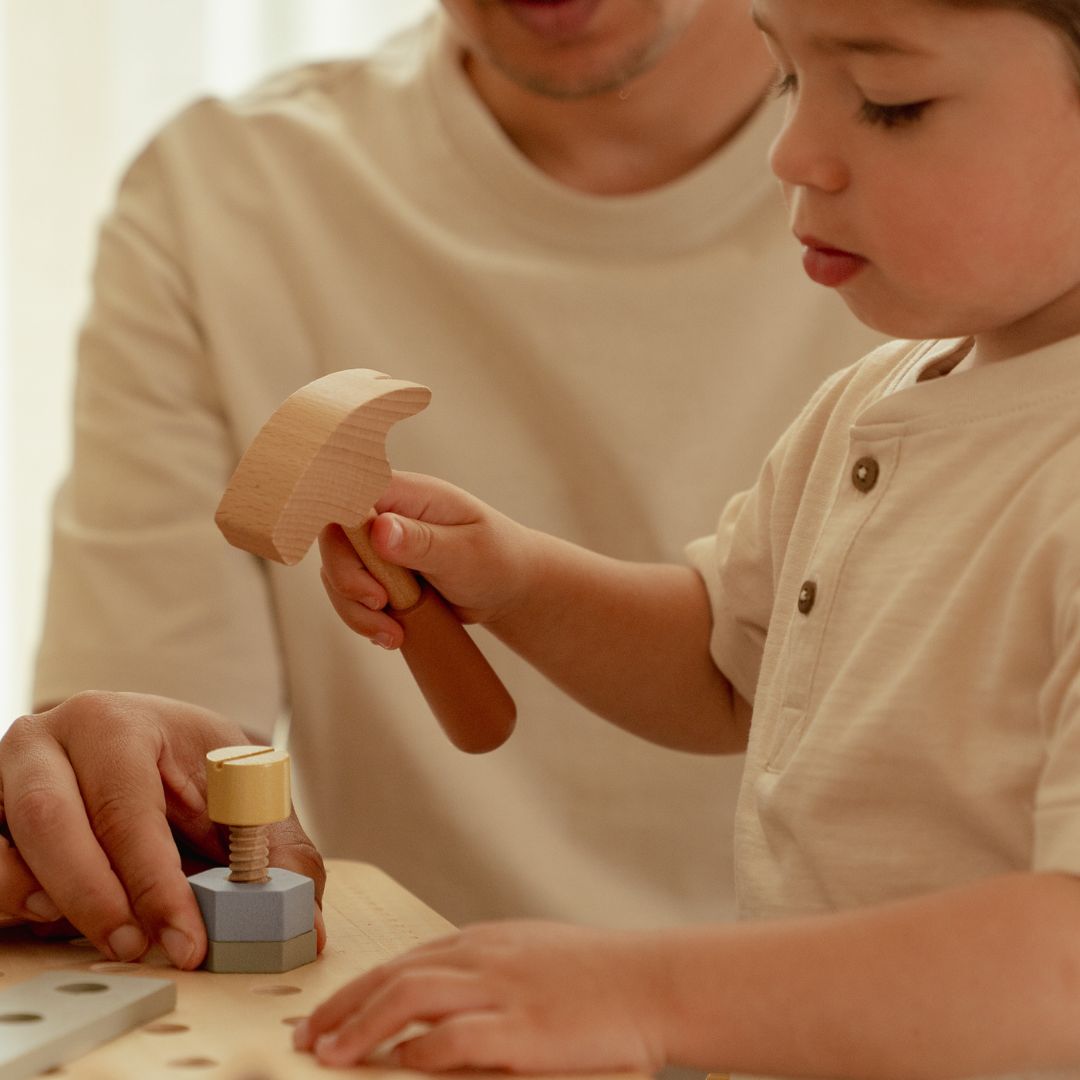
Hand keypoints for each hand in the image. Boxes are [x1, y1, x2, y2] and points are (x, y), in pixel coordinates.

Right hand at [0, 692, 325, 967]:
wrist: (146, 747)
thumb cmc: (193, 766)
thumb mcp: (242, 791)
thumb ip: (275, 851)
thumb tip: (304, 921)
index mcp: (115, 723)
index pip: (127, 805)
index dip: (154, 882)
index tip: (186, 941)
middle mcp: (46, 742)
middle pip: (49, 821)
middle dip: (95, 898)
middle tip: (140, 947)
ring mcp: (5, 779)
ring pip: (5, 848)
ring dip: (45, 900)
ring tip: (105, 931)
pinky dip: (16, 899)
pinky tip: (59, 915)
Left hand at [292, 920, 667, 1072]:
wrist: (652, 980)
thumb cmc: (598, 975)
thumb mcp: (532, 957)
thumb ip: (485, 975)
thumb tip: (440, 1007)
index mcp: (484, 942)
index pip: (403, 962)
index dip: (356, 991)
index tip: (324, 1017)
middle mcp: (483, 958)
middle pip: (393, 976)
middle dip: (341, 1008)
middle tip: (306, 1038)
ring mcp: (501, 990)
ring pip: (409, 997)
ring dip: (362, 1028)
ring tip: (330, 1055)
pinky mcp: (523, 1028)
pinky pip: (454, 1037)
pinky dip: (419, 1052)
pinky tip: (399, 1067)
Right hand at [319, 471, 536, 650]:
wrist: (509, 588)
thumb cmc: (497, 558)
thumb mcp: (465, 552)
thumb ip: (423, 541)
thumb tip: (380, 529)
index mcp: (406, 494)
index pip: (349, 493)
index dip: (337, 521)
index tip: (357, 562)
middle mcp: (384, 515)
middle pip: (334, 537)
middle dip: (346, 578)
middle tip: (379, 604)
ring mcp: (378, 547)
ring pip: (337, 572)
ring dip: (354, 609)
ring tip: (391, 635)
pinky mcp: (378, 575)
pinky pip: (351, 596)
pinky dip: (364, 619)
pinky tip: (392, 635)